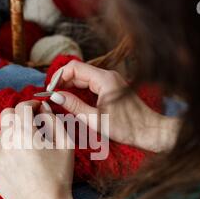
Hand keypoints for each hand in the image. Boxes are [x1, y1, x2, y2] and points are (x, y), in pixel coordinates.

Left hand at [0, 100, 74, 198]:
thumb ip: (54, 120)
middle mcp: (6, 142)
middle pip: (7, 115)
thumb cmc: (59, 176)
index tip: (38, 108)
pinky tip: (20, 160)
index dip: (32, 104)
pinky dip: (6, 149)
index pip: (22, 106)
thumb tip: (43, 108)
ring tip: (28, 148)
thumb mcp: (65, 144)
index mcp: (25, 134)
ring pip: (2, 133)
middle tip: (33, 125)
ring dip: (14, 133)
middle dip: (20, 115)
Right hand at [49, 61, 178, 152]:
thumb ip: (74, 106)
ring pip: (84, 77)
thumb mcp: (96, 119)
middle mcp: (108, 75)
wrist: (149, 130)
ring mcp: (111, 81)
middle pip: (78, 71)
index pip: (74, 67)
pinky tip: (72, 100)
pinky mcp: (112, 88)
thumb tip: (55, 96)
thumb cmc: (126, 127)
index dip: (59, 77)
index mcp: (104, 79)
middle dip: (62, 82)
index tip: (50, 91)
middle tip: (51, 97)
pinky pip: (91, 84)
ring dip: (70, 86)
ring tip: (59, 99)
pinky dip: (79, 90)